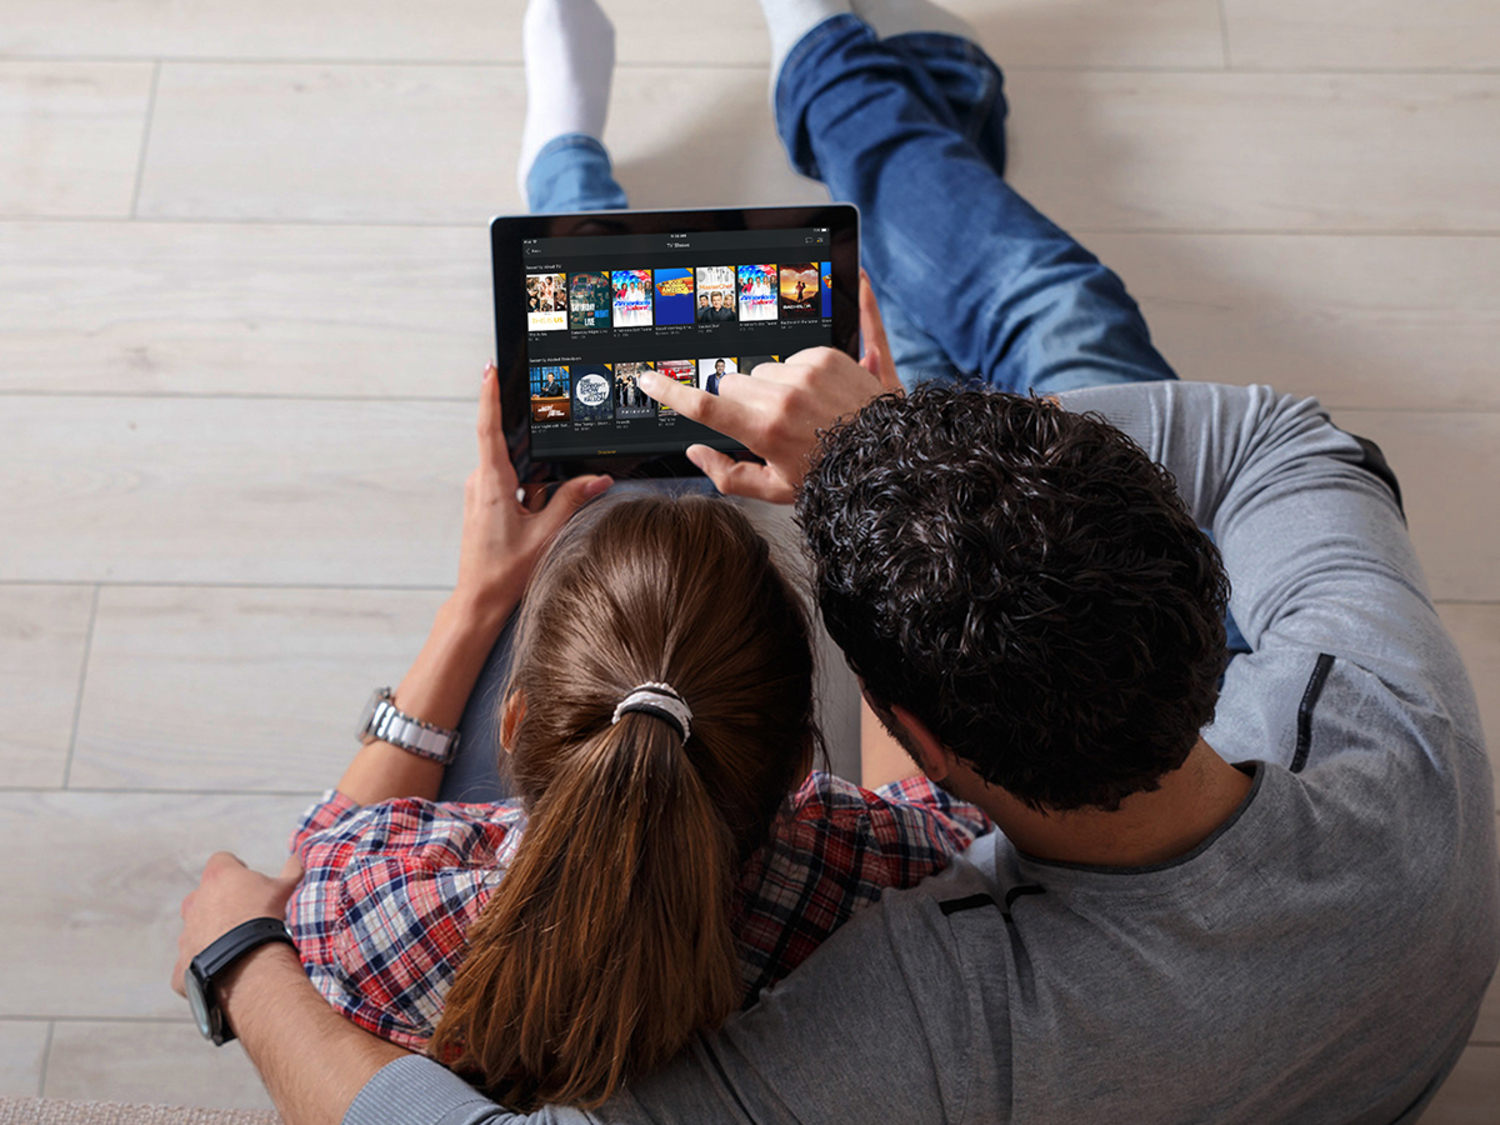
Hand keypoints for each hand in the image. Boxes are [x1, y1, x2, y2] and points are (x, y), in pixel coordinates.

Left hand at [172, 852, 302, 995]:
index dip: (237, 870)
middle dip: (221, 904)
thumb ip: (293, 867)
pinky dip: (206, 964)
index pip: (222, 861)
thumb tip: (301, 854)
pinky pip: (192, 961)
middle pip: (205, 896)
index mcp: (218, 876)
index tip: (251, 885)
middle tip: (246, 917)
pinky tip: (226, 970)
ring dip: (213, 934)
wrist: (249, 962)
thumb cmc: (266, 918)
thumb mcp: (287, 887)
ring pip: (197, 929)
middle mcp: (195, 901)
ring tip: (239, 946)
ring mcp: (186, 933)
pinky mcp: (182, 962)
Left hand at [456, 364, 611, 615]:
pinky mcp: (483, 502)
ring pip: (516, 471)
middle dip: (537, 464)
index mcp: (492, 482)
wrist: (478, 599)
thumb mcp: (546, 533)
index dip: (489, 395)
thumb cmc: (504, 571)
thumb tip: (598, 479)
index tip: (489, 369)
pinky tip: (534, 521)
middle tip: (542, 495)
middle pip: (513, 451)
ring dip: (534, 488)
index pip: (489, 427)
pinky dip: (529, 495)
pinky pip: (511, 485)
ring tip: (536, 521)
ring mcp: (480, 492)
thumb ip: (572, 499)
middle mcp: (480, 482)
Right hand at [639, 272, 900, 502]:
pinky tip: (819, 395)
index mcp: (764, 429)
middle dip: (742, 402)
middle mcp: (782, 394)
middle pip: (733, 384)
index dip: (670, 392)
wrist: (889, 458)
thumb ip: (728, 475)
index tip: (648, 379)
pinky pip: (795, 356)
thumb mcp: (778, 491)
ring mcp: (806, 371)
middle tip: (772, 426)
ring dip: (774, 387)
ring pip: (764, 370)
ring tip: (804, 414)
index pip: (703, 405)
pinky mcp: (826, 355)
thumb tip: (695, 455)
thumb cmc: (832, 477)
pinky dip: (801, 374)